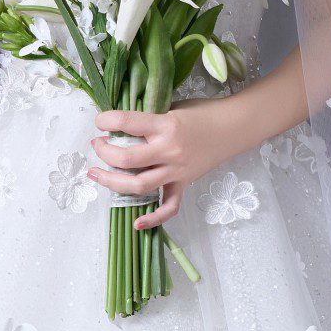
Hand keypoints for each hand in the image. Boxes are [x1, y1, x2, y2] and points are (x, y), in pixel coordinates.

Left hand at [88, 98, 234, 229]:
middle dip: (104, 152)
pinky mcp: (184, 184)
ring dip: (112, 182)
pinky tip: (136, 223)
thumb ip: (148, 119)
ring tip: (96, 174)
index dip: (105, 121)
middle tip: (97, 144)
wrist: (234, 127)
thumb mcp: (172, 107)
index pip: (126, 122)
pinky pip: (169, 207)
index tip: (99, 122)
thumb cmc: (202, 113)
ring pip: (138, 185)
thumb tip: (120, 125)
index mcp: (165, 125)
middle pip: (126, 159)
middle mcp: (169, 151)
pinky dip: (153, 218)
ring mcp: (177, 171)